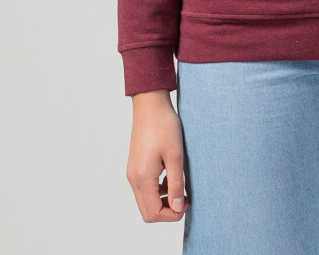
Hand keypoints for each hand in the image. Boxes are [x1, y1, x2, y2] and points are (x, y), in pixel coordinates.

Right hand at [126, 89, 190, 221]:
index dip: (171, 215)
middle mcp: (133, 178)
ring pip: (146, 201)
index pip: (153, 213)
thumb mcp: (175, 155)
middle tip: (184, 197)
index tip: (186, 202)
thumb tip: (177, 208)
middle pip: (147, 211)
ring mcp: (132, 172)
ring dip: (163, 200)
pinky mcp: (135, 166)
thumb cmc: (164, 126)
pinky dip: (158, 190)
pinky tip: (170, 176)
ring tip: (179, 185)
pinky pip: (145, 188)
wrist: (150, 104)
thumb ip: (176, 184)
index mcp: (142, 177)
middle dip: (166, 211)